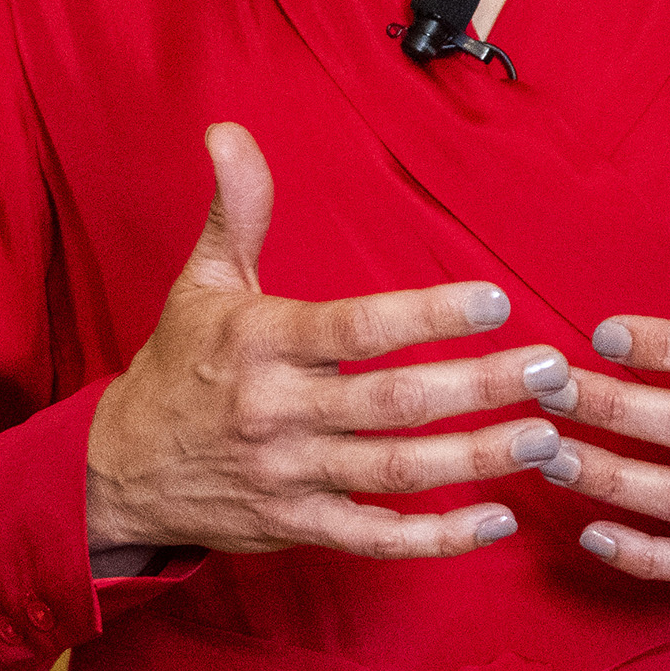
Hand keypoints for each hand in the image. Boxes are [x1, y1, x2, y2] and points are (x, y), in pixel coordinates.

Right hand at [85, 123, 568, 563]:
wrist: (119, 470)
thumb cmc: (179, 364)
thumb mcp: (202, 281)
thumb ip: (236, 209)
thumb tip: (229, 131)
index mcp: (260, 342)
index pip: (356, 328)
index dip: (429, 316)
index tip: (495, 301)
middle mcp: (276, 412)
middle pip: (393, 403)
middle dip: (479, 387)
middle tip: (550, 369)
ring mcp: (289, 477)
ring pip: (398, 472)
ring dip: (478, 457)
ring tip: (546, 435)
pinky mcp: (297, 528)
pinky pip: (376, 539)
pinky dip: (439, 539)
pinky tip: (498, 517)